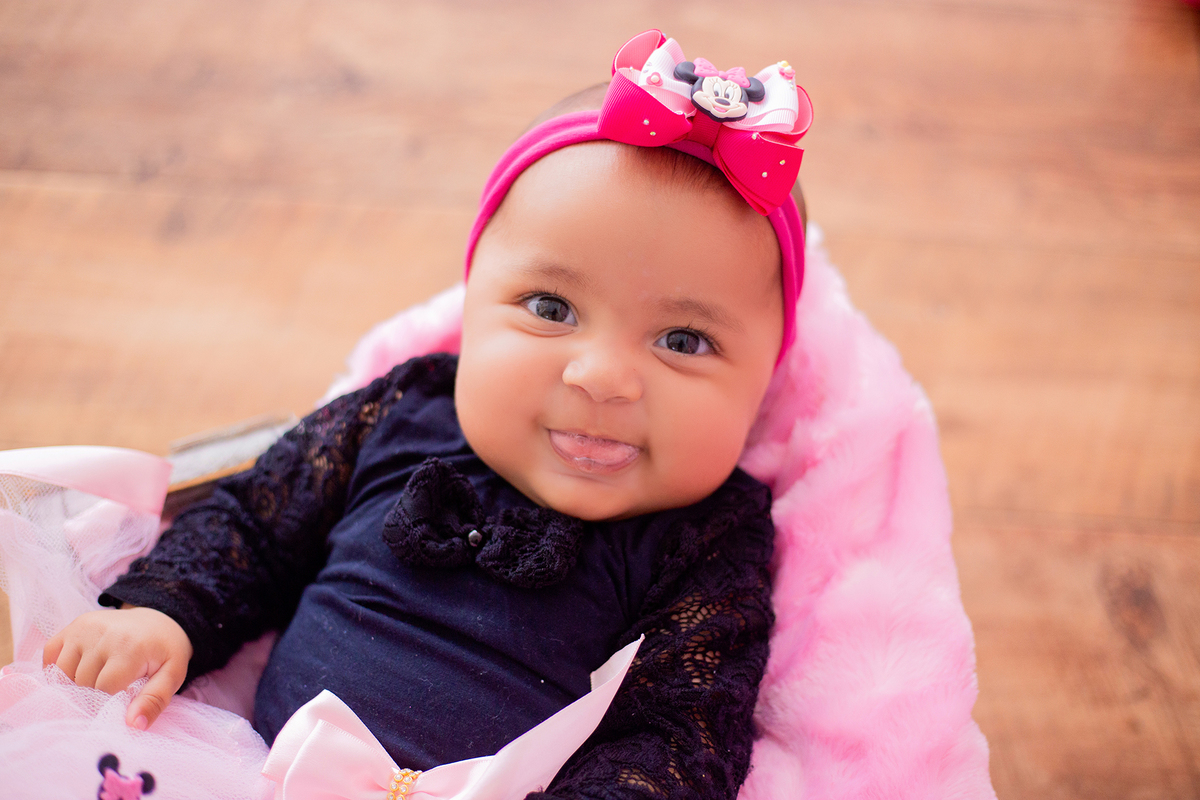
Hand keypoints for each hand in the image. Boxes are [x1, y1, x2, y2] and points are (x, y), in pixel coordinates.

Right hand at [43, 606, 192, 729]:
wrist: (160, 619)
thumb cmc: (165, 651)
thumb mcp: (172, 675)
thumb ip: (154, 700)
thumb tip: (133, 725)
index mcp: (129, 648)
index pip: (103, 691)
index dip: (109, 704)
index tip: (122, 703)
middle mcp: (103, 634)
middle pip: (82, 683)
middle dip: (95, 694)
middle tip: (113, 689)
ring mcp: (85, 627)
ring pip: (62, 673)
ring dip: (75, 683)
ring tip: (98, 679)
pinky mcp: (74, 625)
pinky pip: (50, 654)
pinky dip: (58, 668)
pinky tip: (78, 670)